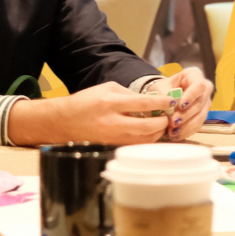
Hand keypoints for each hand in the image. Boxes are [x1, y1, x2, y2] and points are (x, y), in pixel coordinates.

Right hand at [7, 82, 171, 145]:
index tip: (170, 102)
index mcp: (111, 103)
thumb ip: (130, 94)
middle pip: (147, 127)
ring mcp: (112, 137)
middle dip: (162, 123)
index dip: (161, 104)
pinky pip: (134, 145)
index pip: (144, 104)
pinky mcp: (111, 147)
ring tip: (161, 125)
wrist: (63, 121)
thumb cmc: (86, 102)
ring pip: (143, 140)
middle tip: (168, 117)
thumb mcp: (108, 88)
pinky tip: (149, 134)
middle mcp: (112, 122)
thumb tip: (151, 101)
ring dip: (156, 134)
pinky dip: (145, 140)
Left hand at [146, 67, 212, 141]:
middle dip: (186, 114)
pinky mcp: (202, 115)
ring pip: (201, 116)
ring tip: (173, 131)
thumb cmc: (164, 88)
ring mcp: (204, 103)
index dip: (191, 96)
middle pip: (200, 103)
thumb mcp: (160, 86)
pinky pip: (198, 125)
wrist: (164, 96)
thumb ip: (164, 93)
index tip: (180, 106)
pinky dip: (187, 131)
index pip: (198, 86)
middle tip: (173, 122)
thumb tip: (169, 104)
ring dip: (187, 126)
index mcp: (194, 76)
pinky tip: (176, 135)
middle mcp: (204, 89)